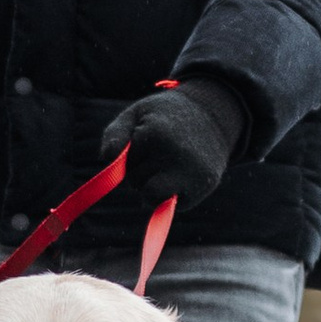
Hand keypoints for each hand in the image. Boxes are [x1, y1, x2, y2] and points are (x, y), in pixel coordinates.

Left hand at [101, 75, 248, 210]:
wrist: (213, 115)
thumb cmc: (165, 117)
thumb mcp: (136, 115)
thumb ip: (114, 135)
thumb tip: (107, 160)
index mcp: (156, 134)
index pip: (123, 165)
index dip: (132, 153)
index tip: (147, 136)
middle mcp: (176, 155)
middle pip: (136, 183)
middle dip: (142, 171)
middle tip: (161, 150)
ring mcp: (193, 172)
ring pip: (152, 198)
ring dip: (153, 186)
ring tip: (170, 163)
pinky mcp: (206, 185)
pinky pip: (172, 206)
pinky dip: (170, 194)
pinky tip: (181, 174)